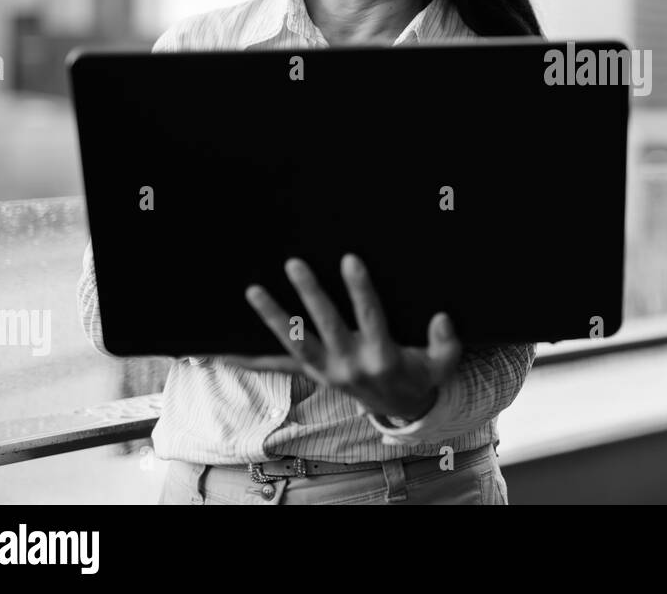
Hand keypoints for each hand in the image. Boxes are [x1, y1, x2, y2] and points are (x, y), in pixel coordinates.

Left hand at [214, 254, 461, 421]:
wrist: (400, 408)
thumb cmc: (421, 375)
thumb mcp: (443, 364)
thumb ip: (446, 342)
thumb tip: (442, 318)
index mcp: (381, 357)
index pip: (369, 316)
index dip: (359, 288)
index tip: (350, 259)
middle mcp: (349, 365)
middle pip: (325, 326)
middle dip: (310, 294)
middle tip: (294, 263)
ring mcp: (326, 371)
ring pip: (295, 343)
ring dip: (273, 318)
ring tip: (253, 291)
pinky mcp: (313, 374)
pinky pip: (277, 367)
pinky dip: (249, 360)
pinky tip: (220, 352)